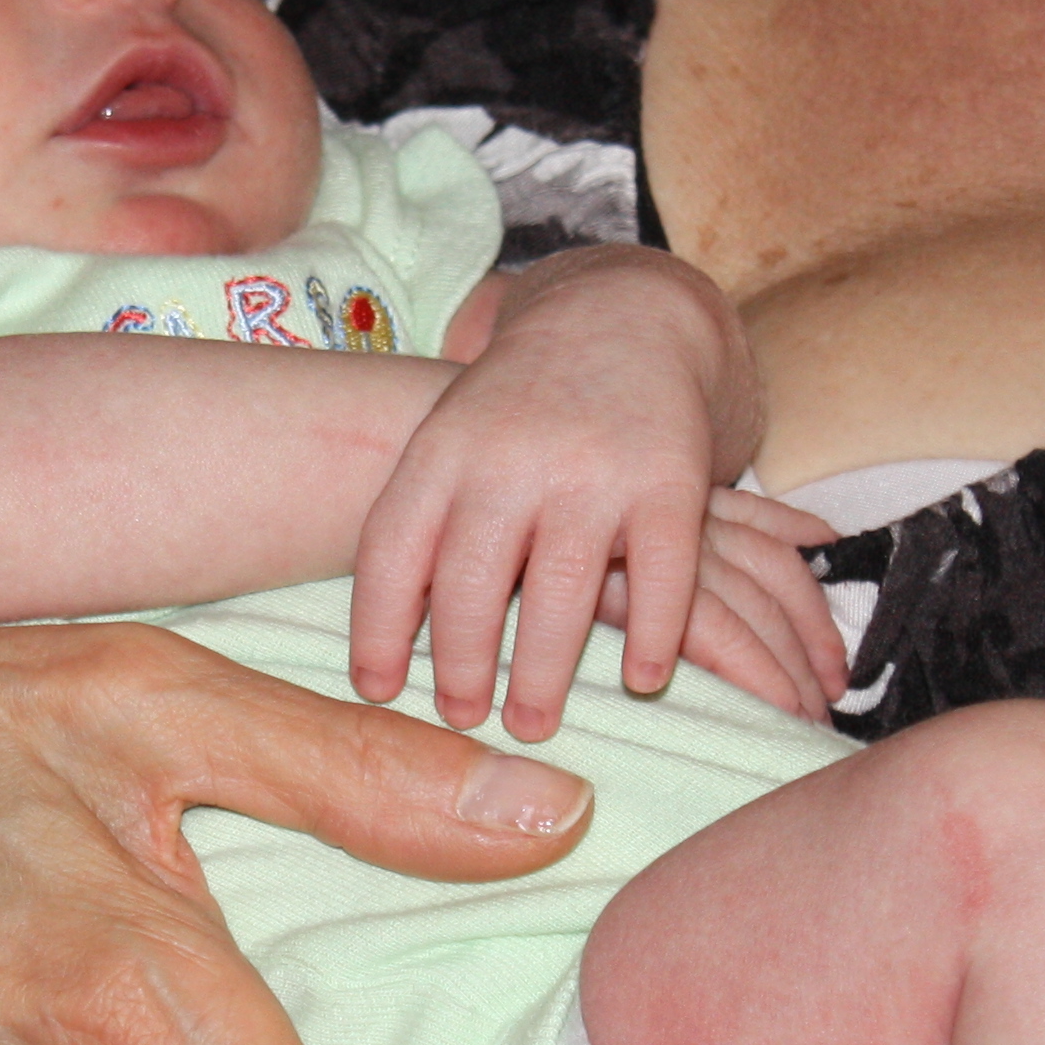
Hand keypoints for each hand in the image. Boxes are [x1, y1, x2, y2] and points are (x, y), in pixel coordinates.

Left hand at [350, 249, 842, 736]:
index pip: (392, 548)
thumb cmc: (515, 413)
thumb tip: (372, 648)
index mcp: (443, 450)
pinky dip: (655, 635)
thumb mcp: (449, 443)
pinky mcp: (672, 479)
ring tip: (528, 723)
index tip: (376, 690)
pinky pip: (664, 572)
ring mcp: (595, 469)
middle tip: (461, 718)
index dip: (376, 627)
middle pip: (470, 581)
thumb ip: (416, 524)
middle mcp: (512, 459)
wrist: (621, 321)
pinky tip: (643, 680)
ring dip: (541, 671)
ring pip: (560, 591)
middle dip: (459, 663)